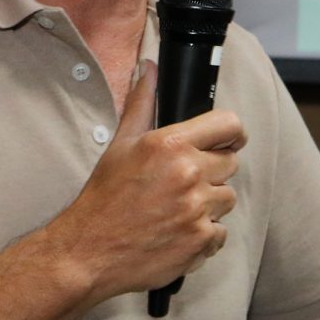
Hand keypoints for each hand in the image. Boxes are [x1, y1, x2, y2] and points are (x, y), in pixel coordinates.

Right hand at [45, 62, 246, 305]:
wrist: (88, 252)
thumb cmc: (103, 198)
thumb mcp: (120, 145)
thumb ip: (141, 103)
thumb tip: (149, 68)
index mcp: (171, 144)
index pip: (229, 125)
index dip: (231, 133)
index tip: (226, 141)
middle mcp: (189, 173)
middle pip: (231, 163)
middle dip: (212, 171)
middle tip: (182, 183)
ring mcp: (197, 209)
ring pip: (227, 198)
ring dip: (208, 204)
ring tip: (175, 210)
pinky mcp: (201, 241)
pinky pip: (220, 232)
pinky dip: (204, 235)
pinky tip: (177, 233)